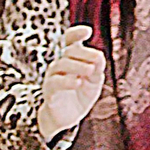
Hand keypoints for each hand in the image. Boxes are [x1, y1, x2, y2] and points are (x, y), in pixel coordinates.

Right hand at [36, 25, 105, 140]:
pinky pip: (55, 82)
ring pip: (62, 64)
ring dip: (77, 65)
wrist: (68, 117)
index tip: (87, 31)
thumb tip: (99, 57)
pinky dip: (67, 81)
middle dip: (84, 53)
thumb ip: (97, 70)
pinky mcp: (50, 91)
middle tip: (97, 58)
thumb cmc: (81, 94)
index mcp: (71, 58)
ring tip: (90, 70)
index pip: (70, 40)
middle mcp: (60, 64)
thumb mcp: (94, 82)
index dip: (76, 33)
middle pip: (69, 51)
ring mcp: (53, 76)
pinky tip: (78, 82)